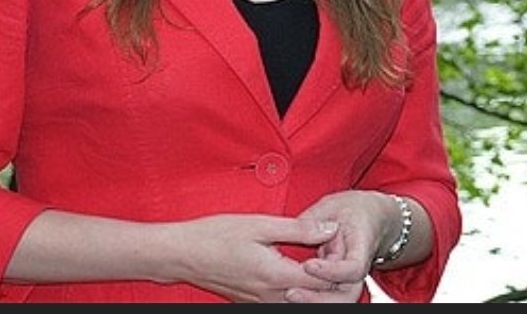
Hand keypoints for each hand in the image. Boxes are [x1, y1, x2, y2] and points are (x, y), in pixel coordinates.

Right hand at [164, 213, 339, 302]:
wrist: (184, 254)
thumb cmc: (217, 235)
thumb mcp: (260, 224)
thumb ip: (298, 228)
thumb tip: (329, 227)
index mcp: (276, 276)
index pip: (323, 281)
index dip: (338, 264)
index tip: (342, 244)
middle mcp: (271, 296)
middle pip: (316, 298)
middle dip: (332, 279)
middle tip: (338, 255)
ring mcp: (261, 303)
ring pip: (300, 302)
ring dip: (315, 288)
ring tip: (321, 263)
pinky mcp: (253, 302)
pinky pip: (284, 301)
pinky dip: (297, 290)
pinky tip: (298, 272)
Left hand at [283, 190, 393, 301]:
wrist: (371, 218)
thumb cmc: (354, 210)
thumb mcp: (333, 205)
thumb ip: (315, 220)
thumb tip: (295, 229)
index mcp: (362, 247)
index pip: (352, 268)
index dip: (330, 271)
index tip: (308, 265)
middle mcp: (358, 269)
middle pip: (346, 296)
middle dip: (318, 298)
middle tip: (292, 292)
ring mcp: (350, 279)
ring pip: (338, 300)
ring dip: (314, 300)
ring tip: (290, 294)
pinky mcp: (339, 283)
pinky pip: (328, 295)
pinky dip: (312, 296)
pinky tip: (294, 292)